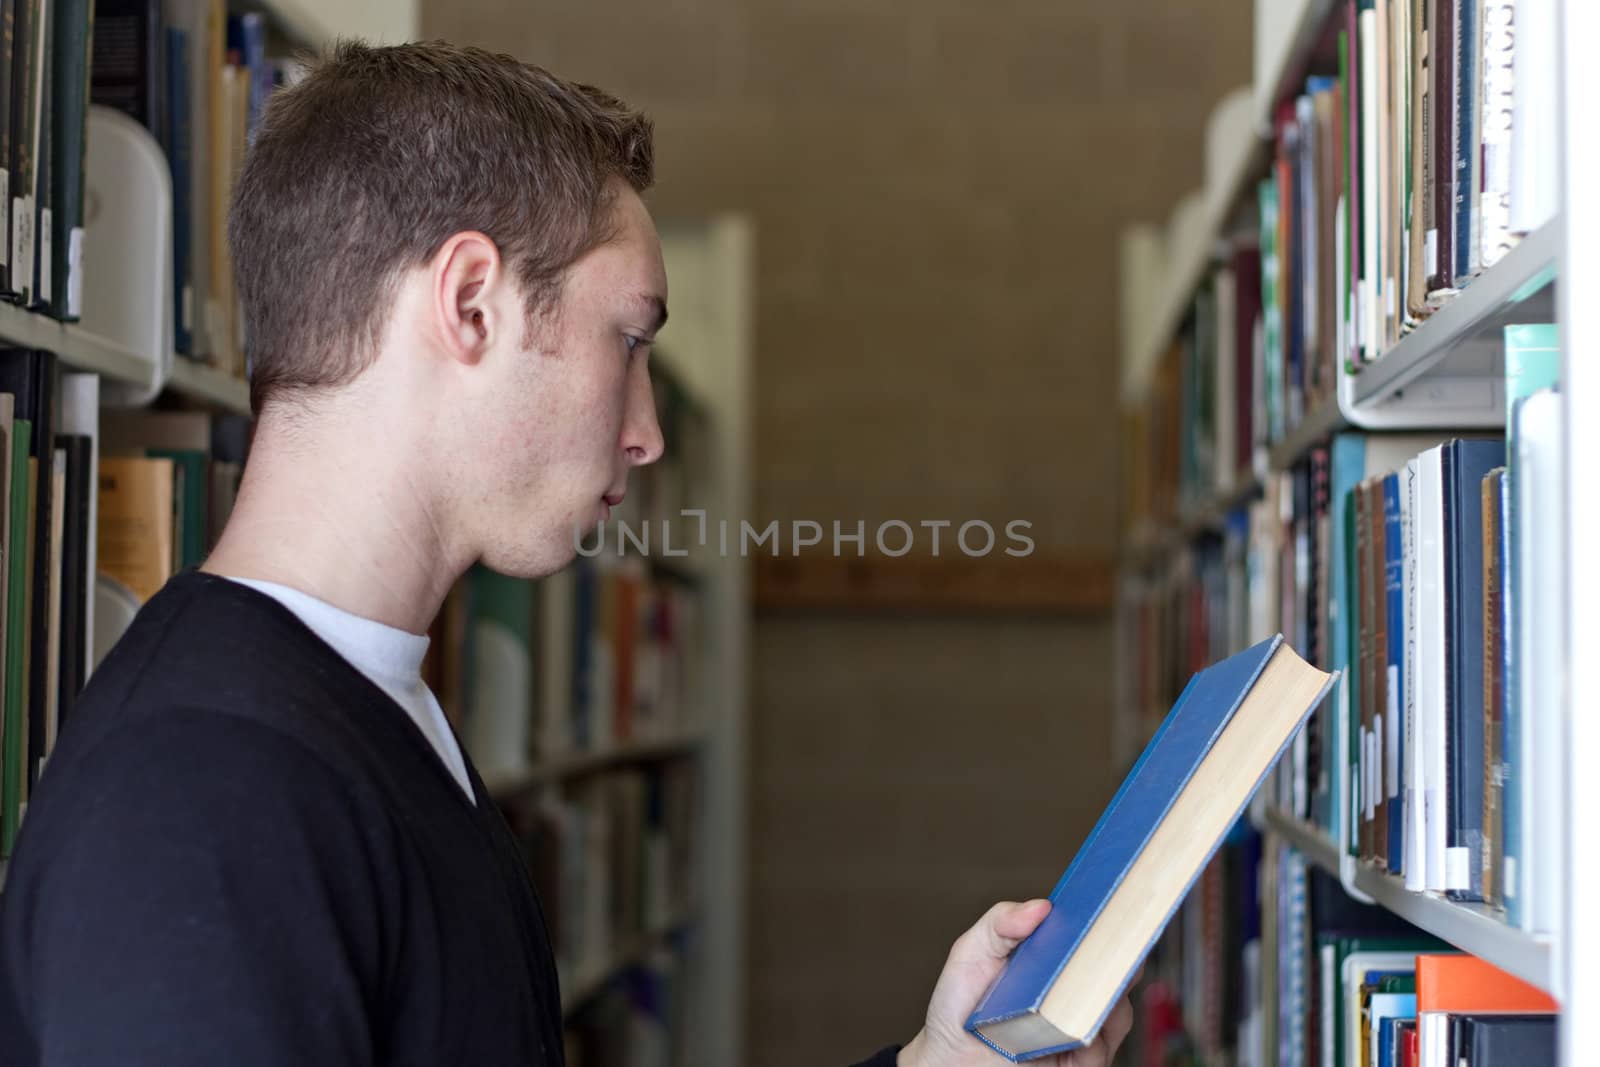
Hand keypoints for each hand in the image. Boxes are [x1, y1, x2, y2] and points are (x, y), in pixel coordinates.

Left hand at [897, 900, 1135, 1066]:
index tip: (1115, 906)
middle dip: (1123, 957)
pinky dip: (1092, 1042)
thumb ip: (1001, 922)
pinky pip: (1098, 1052)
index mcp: (1056, 959)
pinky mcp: (1076, 1061)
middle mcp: (1074, 991)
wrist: (950, 1057)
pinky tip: (1074, 1032)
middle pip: (1117, 972)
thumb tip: (1041, 907)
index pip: (1094, 936)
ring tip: (1093, 988)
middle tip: (1116, 945)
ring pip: (1116, 1012)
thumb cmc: (962, 1003)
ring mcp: (1078, 1026)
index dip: (1111, 921)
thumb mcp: (972, 952)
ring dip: (1109, 1000)